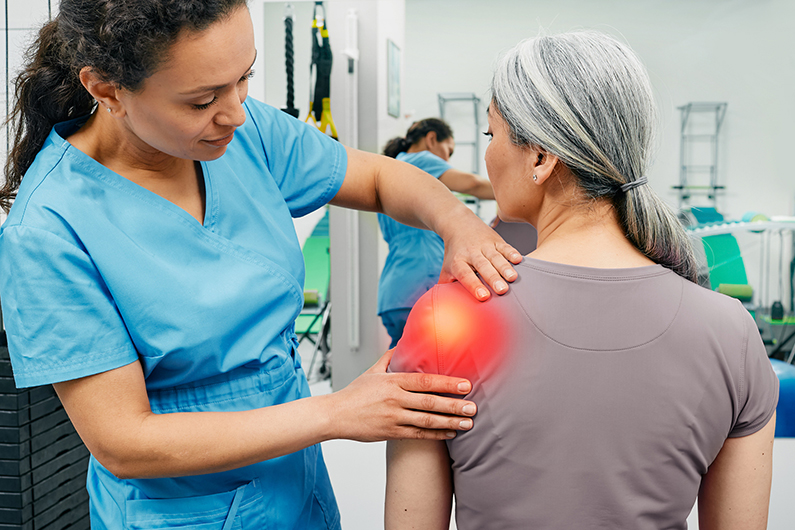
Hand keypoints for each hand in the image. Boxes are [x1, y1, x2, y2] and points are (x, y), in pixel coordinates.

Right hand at [326, 350, 476, 441]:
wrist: (335, 415)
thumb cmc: (355, 393)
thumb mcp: (372, 371)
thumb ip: (389, 357)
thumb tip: (402, 342)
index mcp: (392, 381)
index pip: (425, 381)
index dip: (447, 383)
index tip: (465, 384)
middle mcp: (394, 399)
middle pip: (429, 402)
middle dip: (454, 404)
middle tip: (474, 406)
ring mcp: (393, 417)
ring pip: (426, 421)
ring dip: (450, 421)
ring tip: (468, 421)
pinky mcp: (390, 433)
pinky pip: (418, 435)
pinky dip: (436, 434)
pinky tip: (450, 432)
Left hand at [439, 212, 521, 299]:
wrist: (458, 225)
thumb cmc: (454, 254)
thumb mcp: (446, 269)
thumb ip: (446, 288)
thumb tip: (446, 309)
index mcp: (458, 262)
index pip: (466, 274)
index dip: (474, 285)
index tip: (483, 296)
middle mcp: (471, 253)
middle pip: (483, 266)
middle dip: (493, 278)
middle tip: (502, 290)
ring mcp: (485, 246)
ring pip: (495, 257)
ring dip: (505, 267)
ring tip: (513, 278)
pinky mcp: (496, 240)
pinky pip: (505, 246)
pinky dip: (512, 252)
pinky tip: (519, 260)